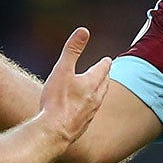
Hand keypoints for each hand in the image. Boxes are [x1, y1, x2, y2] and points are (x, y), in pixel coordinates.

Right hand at [38, 27, 110, 144]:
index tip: (108, 60)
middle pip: (104, 85)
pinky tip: (86, 110)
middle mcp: (95, 98)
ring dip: (100, 92)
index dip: (105, 63)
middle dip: (105, 77)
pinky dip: (91, 107)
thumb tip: (84, 31)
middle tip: (106, 73)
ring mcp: (90, 113)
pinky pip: (91, 113)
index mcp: (91, 83)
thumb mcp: (62, 69)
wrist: (54, 132)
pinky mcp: (83, 125)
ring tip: (98, 90)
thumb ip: (72, 50)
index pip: (103, 69)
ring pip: (99, 100)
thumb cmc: (57, 100)